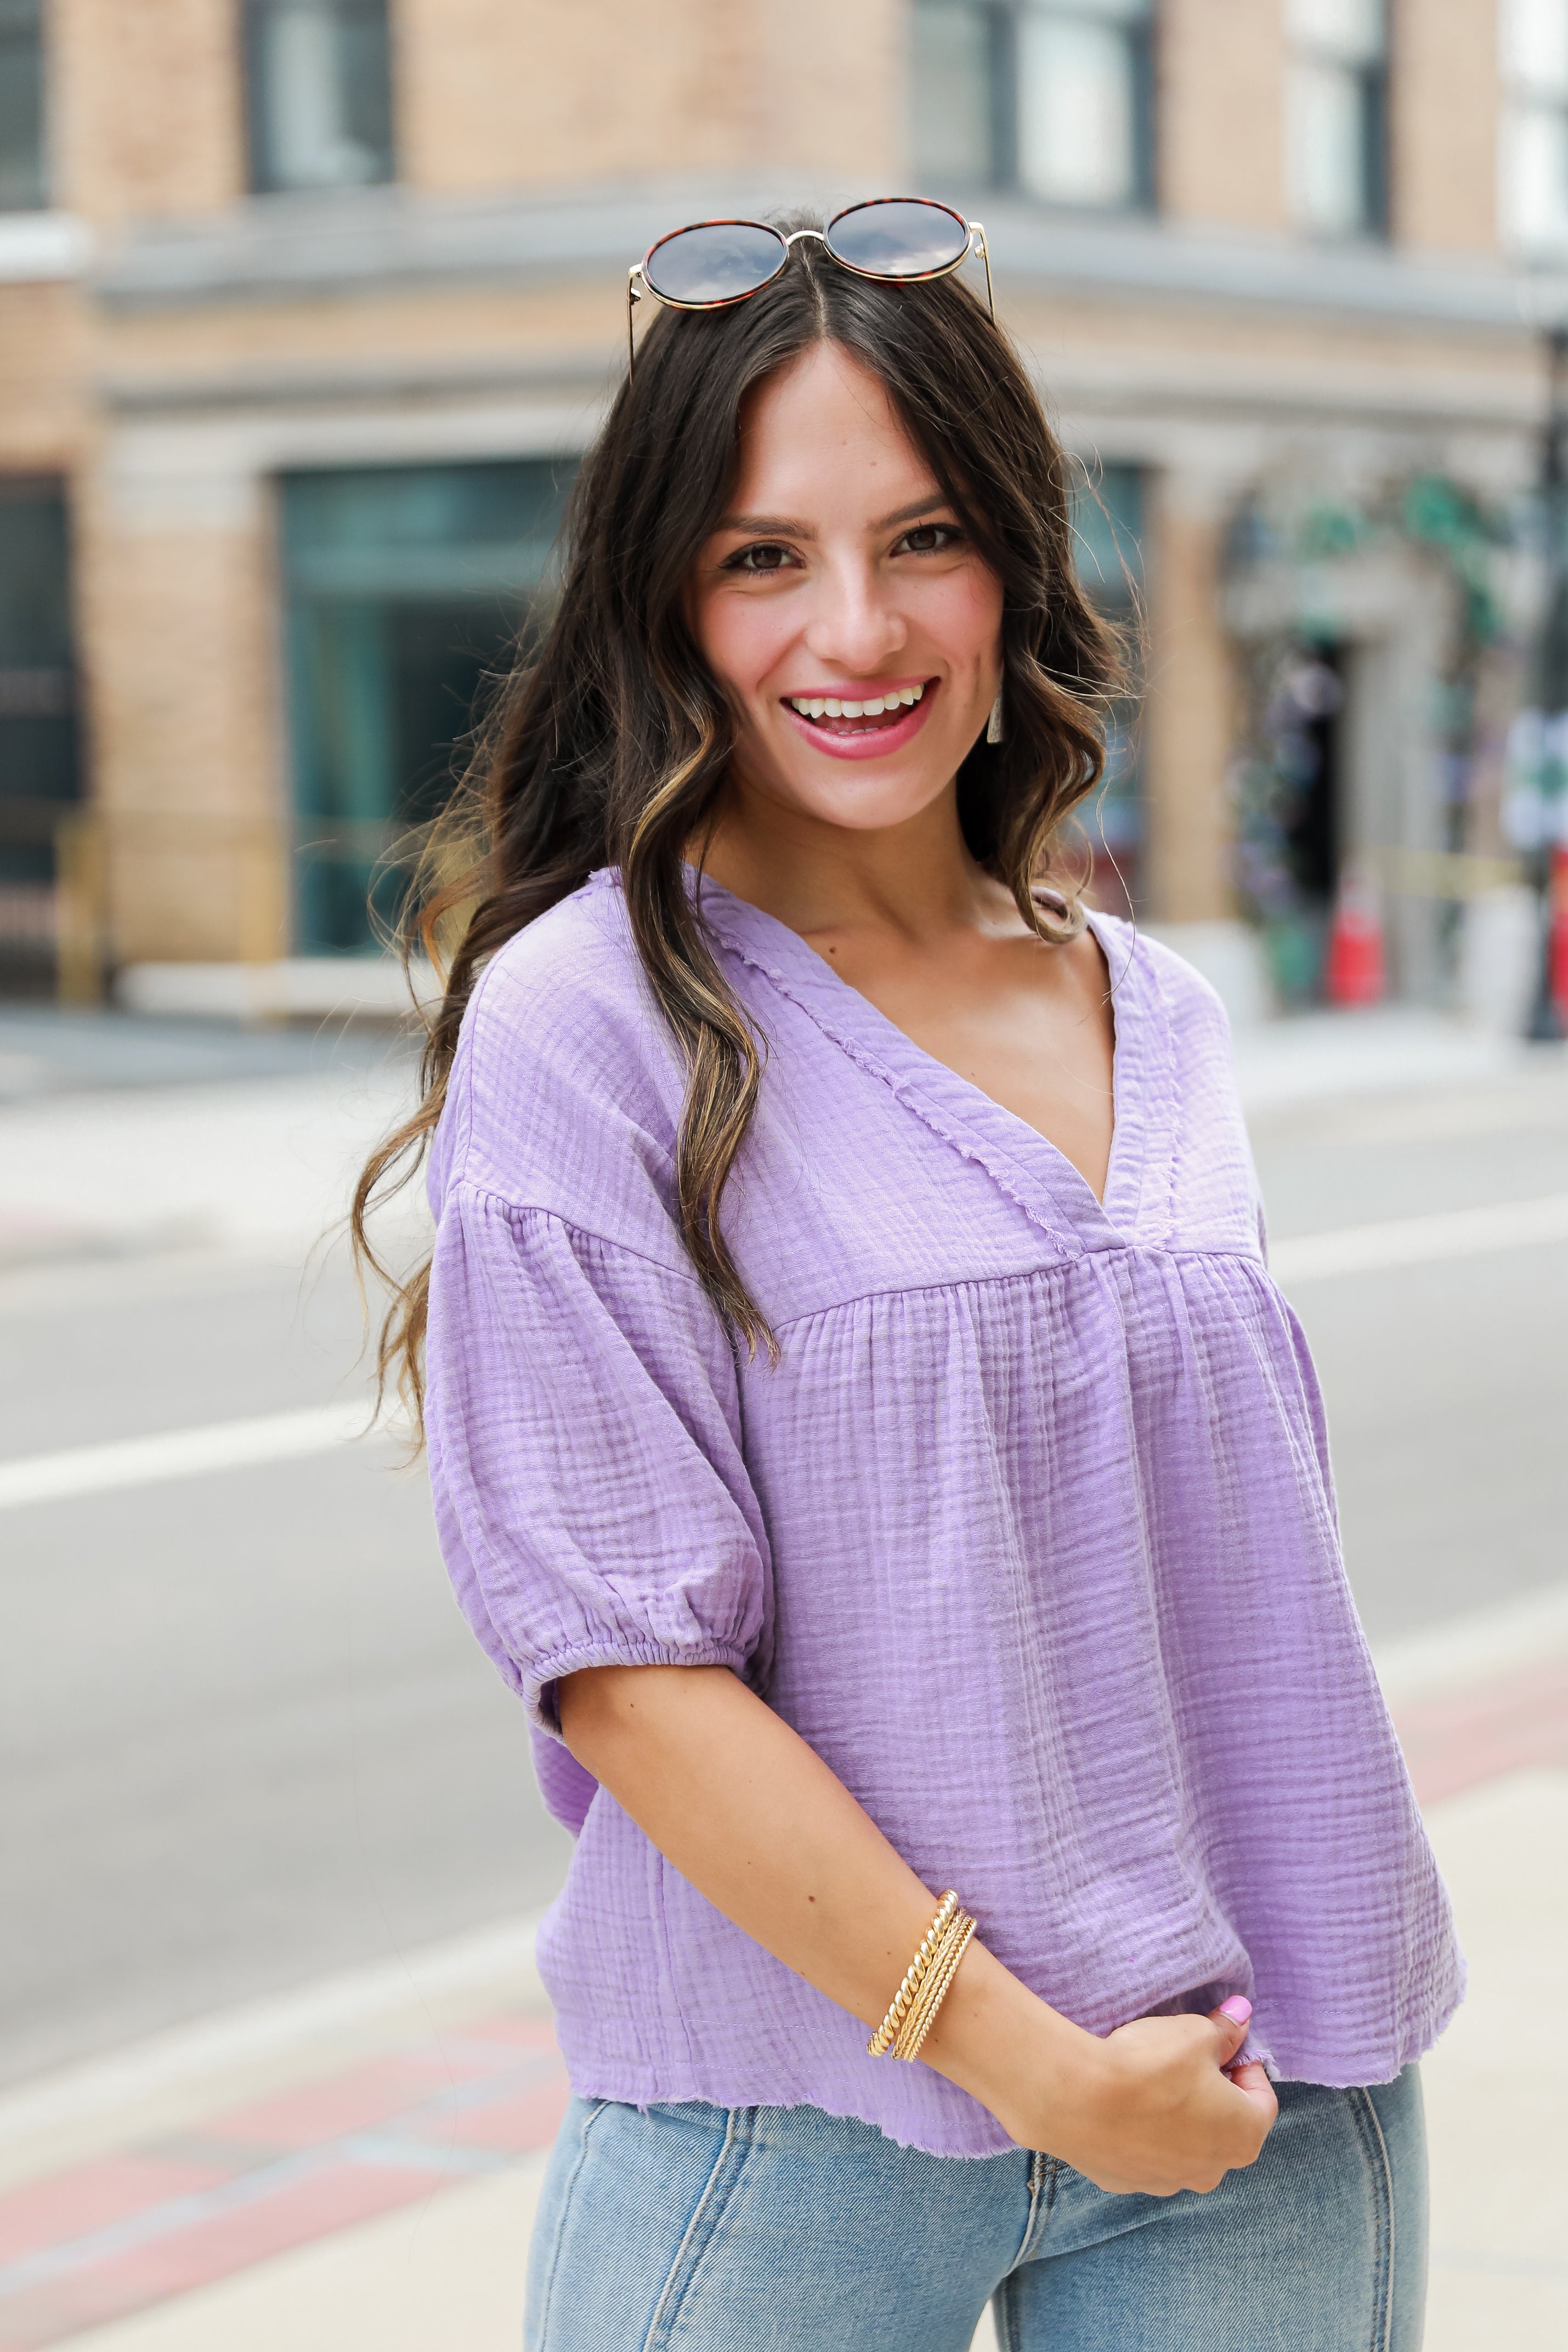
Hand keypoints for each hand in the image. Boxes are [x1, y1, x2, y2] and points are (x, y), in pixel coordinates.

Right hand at [1005, 1998, 1277, 2196]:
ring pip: (1185, 2143)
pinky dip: (1142, 2131)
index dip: (1245, 2065)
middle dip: (1212, 2093)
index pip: (1262, 2100)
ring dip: (1178, 2116)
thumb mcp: (1195, 2033)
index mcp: (1243, 2137)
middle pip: (1224, 2126)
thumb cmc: (1151, 2066)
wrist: (1078, 2099)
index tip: (1222, 2043)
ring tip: (1149, 2080)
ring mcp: (1169, 2183)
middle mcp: (1212, 2171)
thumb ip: (1224, 2031)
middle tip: (1186, 2059)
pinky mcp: (1129, 2183)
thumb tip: (1240, 2018)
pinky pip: (1146, 2153)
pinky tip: (1122, 2103)